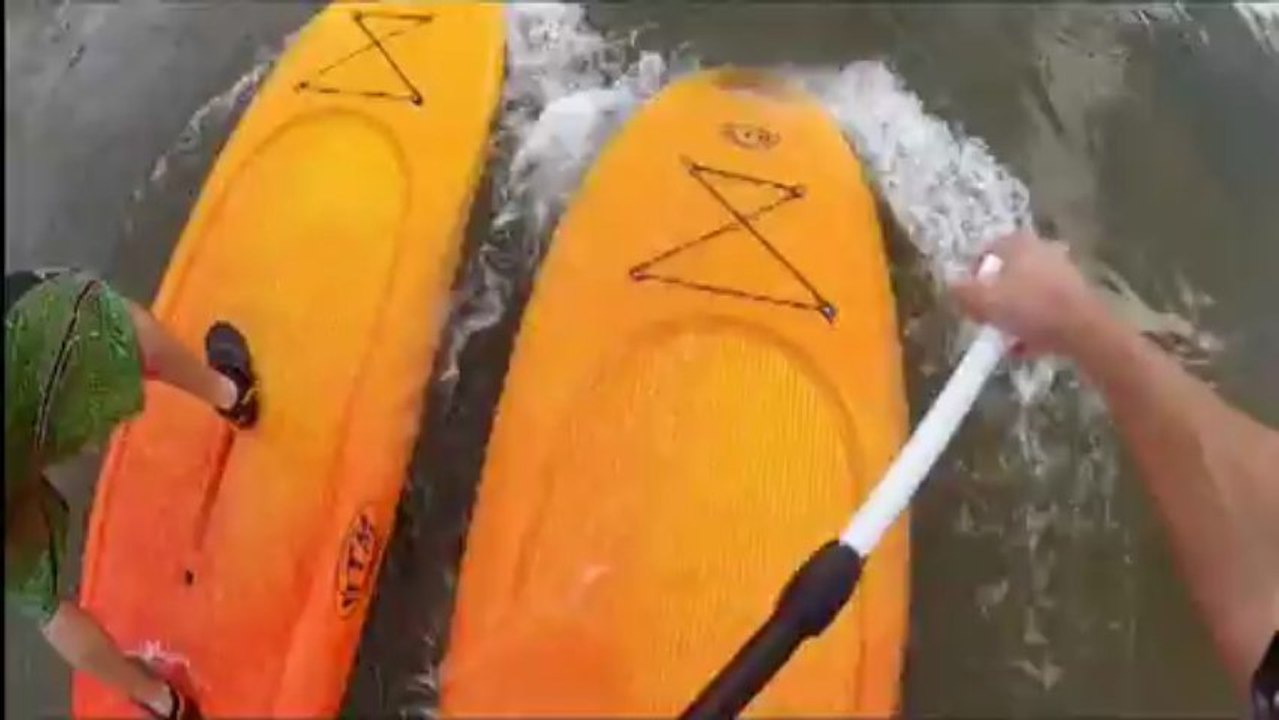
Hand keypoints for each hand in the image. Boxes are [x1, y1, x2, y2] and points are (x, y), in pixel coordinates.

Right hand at [950, 231, 1105, 356]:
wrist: (1083, 329)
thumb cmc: (1028, 307)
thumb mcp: (982, 302)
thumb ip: (962, 293)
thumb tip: (951, 286)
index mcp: (1019, 242)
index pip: (988, 249)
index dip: (973, 273)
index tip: (966, 296)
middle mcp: (1044, 250)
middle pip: (1011, 272)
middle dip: (996, 295)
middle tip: (984, 316)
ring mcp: (1065, 273)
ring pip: (1030, 293)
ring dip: (1016, 313)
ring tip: (1003, 338)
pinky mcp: (1079, 298)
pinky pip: (1048, 310)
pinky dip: (1035, 326)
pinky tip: (1025, 347)